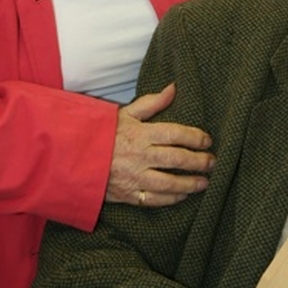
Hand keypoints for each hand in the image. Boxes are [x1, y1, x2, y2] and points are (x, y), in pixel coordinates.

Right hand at [106, 83, 214, 207]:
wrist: (75, 158)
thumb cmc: (103, 133)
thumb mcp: (125, 113)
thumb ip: (152, 102)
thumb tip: (174, 88)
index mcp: (141, 134)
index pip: (176, 134)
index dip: (195, 137)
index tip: (208, 140)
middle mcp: (140, 156)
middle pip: (177, 159)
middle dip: (199, 161)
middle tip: (213, 161)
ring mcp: (134, 177)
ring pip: (169, 183)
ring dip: (190, 183)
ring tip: (205, 182)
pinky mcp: (128, 195)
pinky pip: (154, 199)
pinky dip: (171, 199)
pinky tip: (183, 195)